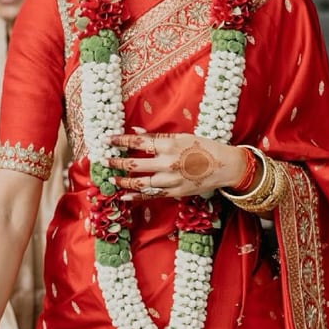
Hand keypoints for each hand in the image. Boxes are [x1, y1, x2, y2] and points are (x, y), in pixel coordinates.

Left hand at [107, 132, 246, 197]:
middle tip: (104, 160)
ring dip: (123, 181)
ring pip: (139, 182)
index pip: (137, 142)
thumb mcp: (182, 136)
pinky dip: (136, 196)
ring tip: (112, 179)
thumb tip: (134, 132)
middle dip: (116, 162)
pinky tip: (125, 196)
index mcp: (169, 145)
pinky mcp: (174, 192)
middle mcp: (167, 163)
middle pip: (134, 164)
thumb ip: (158, 136)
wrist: (224, 166)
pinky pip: (151, 195)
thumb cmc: (204, 147)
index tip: (107, 140)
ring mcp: (170, 180)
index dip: (120, 141)